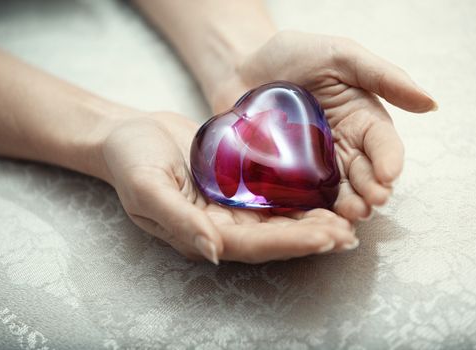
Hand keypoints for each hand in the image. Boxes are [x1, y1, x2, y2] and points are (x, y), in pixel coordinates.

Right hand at [100, 112, 357, 263]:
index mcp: (200, 234)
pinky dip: (297, 196)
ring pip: (277, 219)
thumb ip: (179, 221)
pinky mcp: (235, 185)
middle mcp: (220, 226)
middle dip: (311, 236)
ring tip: (347, 218)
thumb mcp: (147, 188)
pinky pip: (269, 195)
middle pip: (273, 237)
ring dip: (312, 220)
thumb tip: (214, 253)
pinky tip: (323, 192)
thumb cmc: (130, 160)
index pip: (253, 245)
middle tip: (349, 232)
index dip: (291, 243)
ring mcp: (229, 207)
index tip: (327, 237)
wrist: (126, 134)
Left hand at [210, 31, 437, 220]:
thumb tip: (430, 103)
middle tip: (372, 203)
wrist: (241, 67)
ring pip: (337, 191)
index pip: (382, 143)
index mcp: (361, 119)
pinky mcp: (286, 176)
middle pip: (363, 173)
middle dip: (370, 190)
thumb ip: (382, 77)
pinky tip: (316, 218)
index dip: (389, 160)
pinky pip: (302, 196)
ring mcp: (314, 165)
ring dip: (347, 205)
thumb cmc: (292, 56)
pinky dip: (311, 209)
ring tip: (351, 215)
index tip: (389, 176)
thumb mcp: (340, 57)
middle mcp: (342, 147)